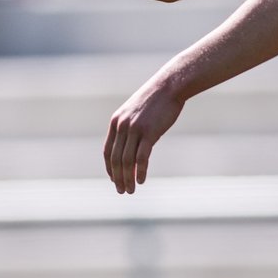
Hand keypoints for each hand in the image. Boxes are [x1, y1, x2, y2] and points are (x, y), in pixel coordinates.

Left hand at [104, 73, 185, 193]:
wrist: (169, 86)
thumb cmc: (155, 100)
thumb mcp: (136, 113)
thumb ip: (130, 129)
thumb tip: (131, 148)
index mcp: (116, 122)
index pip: (108, 151)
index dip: (110, 168)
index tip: (114, 180)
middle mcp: (122, 126)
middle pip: (116, 159)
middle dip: (118, 178)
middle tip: (122, 191)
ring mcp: (135, 129)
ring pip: (127, 161)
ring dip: (128, 178)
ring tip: (131, 190)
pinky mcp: (149, 132)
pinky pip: (142, 157)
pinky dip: (140, 171)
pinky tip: (141, 180)